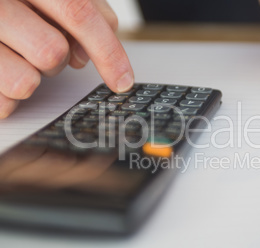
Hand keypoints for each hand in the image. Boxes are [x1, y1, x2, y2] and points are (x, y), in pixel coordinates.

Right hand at [0, 0, 133, 118]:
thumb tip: (85, 55)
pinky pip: (2, 102)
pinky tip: (1, 74)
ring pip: (26, 81)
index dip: (107, 51)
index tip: (123, 81)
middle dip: (57, 59)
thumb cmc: (11, 5)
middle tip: (39, 44)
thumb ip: (80, 10)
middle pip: (52, 52)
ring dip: (30, 78)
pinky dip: (7, 97)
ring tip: (14, 57)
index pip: (78, 12)